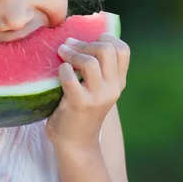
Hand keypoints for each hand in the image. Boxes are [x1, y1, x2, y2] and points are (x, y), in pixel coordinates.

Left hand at [46, 33, 129, 150]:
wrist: (75, 144)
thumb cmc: (80, 110)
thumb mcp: (96, 89)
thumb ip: (96, 68)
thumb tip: (77, 37)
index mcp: (118, 82)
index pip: (123, 50)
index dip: (106, 38)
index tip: (89, 40)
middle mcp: (112, 88)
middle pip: (107, 49)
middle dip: (86, 42)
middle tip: (70, 45)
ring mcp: (97, 96)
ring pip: (90, 61)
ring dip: (72, 52)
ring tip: (61, 52)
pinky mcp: (80, 103)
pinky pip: (70, 76)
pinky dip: (63, 69)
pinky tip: (59, 72)